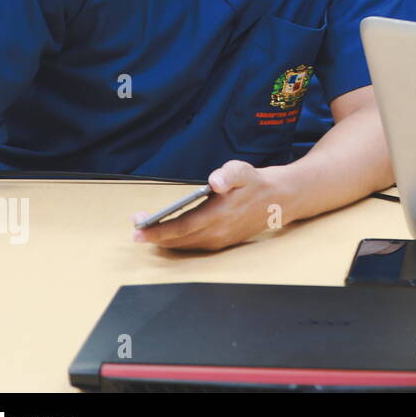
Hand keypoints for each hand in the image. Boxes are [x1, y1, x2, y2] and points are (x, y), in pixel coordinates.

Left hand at [131, 160, 288, 250]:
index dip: (157, 230)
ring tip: (147, 229)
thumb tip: (216, 181)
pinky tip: (169, 234)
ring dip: (165, 240)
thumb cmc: (256, 183)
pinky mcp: (222, 243)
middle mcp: (218, 232)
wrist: (280, 200)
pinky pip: (193, 246)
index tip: (137, 228)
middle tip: (135, 226)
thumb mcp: (244, 170)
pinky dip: (178, 242)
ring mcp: (220, 240)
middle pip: (178, 240)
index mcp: (220, 214)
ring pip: (185, 245)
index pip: (182, 227)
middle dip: (154, 235)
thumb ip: (229, 174)